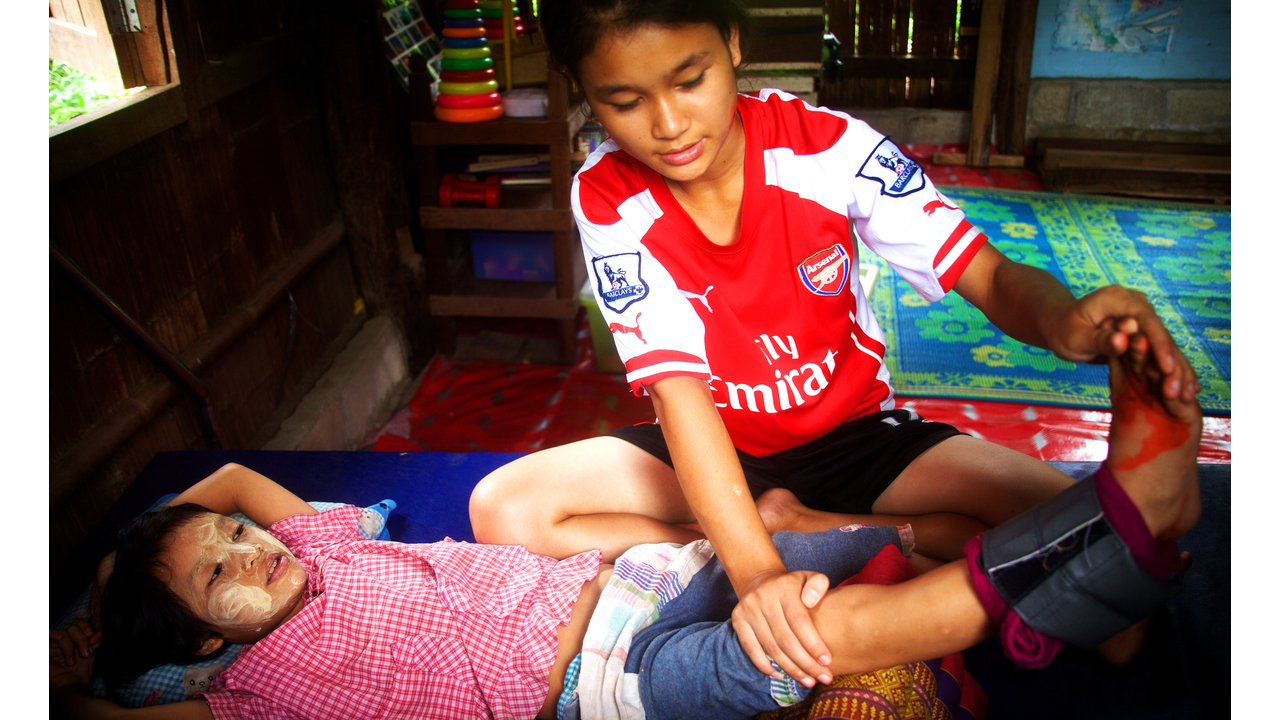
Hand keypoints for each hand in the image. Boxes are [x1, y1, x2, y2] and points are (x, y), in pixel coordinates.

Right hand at [50, 620, 98, 690]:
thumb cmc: (81, 673)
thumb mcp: (91, 655)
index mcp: (77, 638)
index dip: (86, 626)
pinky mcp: (44, 650)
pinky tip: (59, 637)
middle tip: (85, 654)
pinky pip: (45, 635)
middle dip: (81, 640)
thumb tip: (98, 632)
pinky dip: (51, 633)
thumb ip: (94, 641)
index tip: (93, 637)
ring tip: (71, 662)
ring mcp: (54, 644)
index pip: (79, 624)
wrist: (69, 688)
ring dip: (69, 646)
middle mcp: (66, 639)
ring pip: (62, 633)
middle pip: (72, 628)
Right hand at [731, 569, 831, 687]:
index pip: (799, 622)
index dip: (813, 644)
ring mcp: (748, 609)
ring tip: (807, 680)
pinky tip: (781, 675)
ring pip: (771, 647)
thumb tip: (811, 602)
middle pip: (786, 639)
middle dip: (806, 663)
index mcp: (784, 587)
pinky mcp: (738, 620)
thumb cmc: (792, 587)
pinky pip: (751, 649)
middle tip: (822, 677)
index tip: (827, 661)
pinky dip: (765, 666)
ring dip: (790, 669)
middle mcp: (764, 597)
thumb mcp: (809, 578)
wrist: (760, 581)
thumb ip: (818, 585)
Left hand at [1050, 285, 1199, 402]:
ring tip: (1187, 395)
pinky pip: (1159, 351)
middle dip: (1173, 363)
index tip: (1167, 369)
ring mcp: (1142, 317)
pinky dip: (1171, 369)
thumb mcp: (1076, 337)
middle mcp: (1136, 304)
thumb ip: (1100, 339)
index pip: (1146, 320)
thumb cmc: (1064, 331)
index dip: (1159, 345)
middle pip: (1161, 333)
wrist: (1061, 326)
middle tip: (1181, 392)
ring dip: (1177, 370)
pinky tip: (1184, 389)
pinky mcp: (1144, 331)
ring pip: (1165, 344)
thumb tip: (1122, 340)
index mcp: (1119, 299)